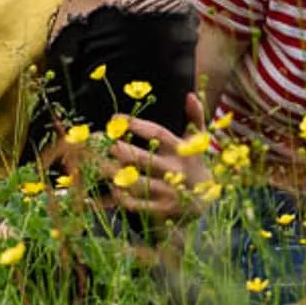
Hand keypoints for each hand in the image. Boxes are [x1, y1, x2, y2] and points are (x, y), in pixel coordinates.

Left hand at [103, 95, 211, 222]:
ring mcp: (168, 191)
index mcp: (181, 150)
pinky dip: (121, 195)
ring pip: (135, 181)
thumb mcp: (198, 141)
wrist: (207, 202)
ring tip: (98, 164)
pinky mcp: (162, 209)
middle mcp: (174, 170)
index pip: (157, 133)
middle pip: (142, 157)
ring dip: (115, 173)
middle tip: (103, 142)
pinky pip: (136, 203)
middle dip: (120, 149)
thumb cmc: (195, 165)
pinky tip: (111, 186)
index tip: (115, 118)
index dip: (135, 124)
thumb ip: (195, 117)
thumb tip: (190, 95)